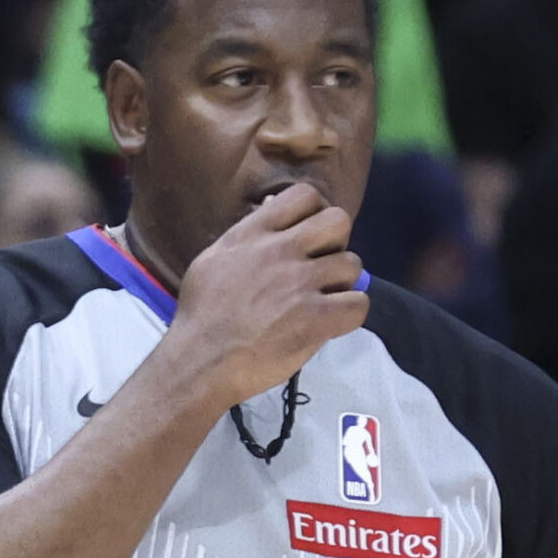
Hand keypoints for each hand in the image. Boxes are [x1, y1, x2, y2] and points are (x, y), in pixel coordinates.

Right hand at [161, 184, 368, 408]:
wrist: (199, 362)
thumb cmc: (201, 315)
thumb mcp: (212, 260)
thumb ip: (246, 235)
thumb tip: (271, 206)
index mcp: (252, 234)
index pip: (305, 195)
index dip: (315, 214)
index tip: (307, 237)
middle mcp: (279, 250)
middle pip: (339, 221)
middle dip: (335, 244)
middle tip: (319, 268)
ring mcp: (299, 283)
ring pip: (352, 264)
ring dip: (341, 284)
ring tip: (320, 302)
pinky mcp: (316, 317)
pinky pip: (359, 303)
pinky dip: (349, 315)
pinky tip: (329, 323)